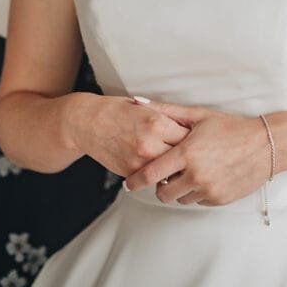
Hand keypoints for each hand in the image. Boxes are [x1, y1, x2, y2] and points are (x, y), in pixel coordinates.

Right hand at [68, 93, 189, 177]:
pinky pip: (152, 178)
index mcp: (156, 123)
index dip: (195, 139)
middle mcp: (150, 144)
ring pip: (168, 171)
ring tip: (179, 164)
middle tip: (195, 156)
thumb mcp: (145, 108)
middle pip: (182, 157)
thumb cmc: (117, 111)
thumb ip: (167, 118)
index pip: (188, 136)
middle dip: (188, 157)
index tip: (199, 140)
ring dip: (175, 169)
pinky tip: (160, 168)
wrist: (88, 123)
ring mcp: (139, 161)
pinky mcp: (130, 173)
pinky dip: (158, 174)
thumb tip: (190, 129)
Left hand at [124, 102, 271, 206]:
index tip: (128, 183)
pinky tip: (207, 175)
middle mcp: (196, 175)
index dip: (136, 181)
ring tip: (191, 171)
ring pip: (180, 199)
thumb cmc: (232, 128)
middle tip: (166, 175)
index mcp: (187, 153)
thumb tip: (140, 103)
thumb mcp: (199, 115)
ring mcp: (208, 189)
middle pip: (163, 193)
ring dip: (180, 189)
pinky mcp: (219, 200)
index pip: (151, 173)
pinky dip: (197, 191)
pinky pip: (198, 201)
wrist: (265, 145)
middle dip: (160, 186)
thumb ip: (168, 111)